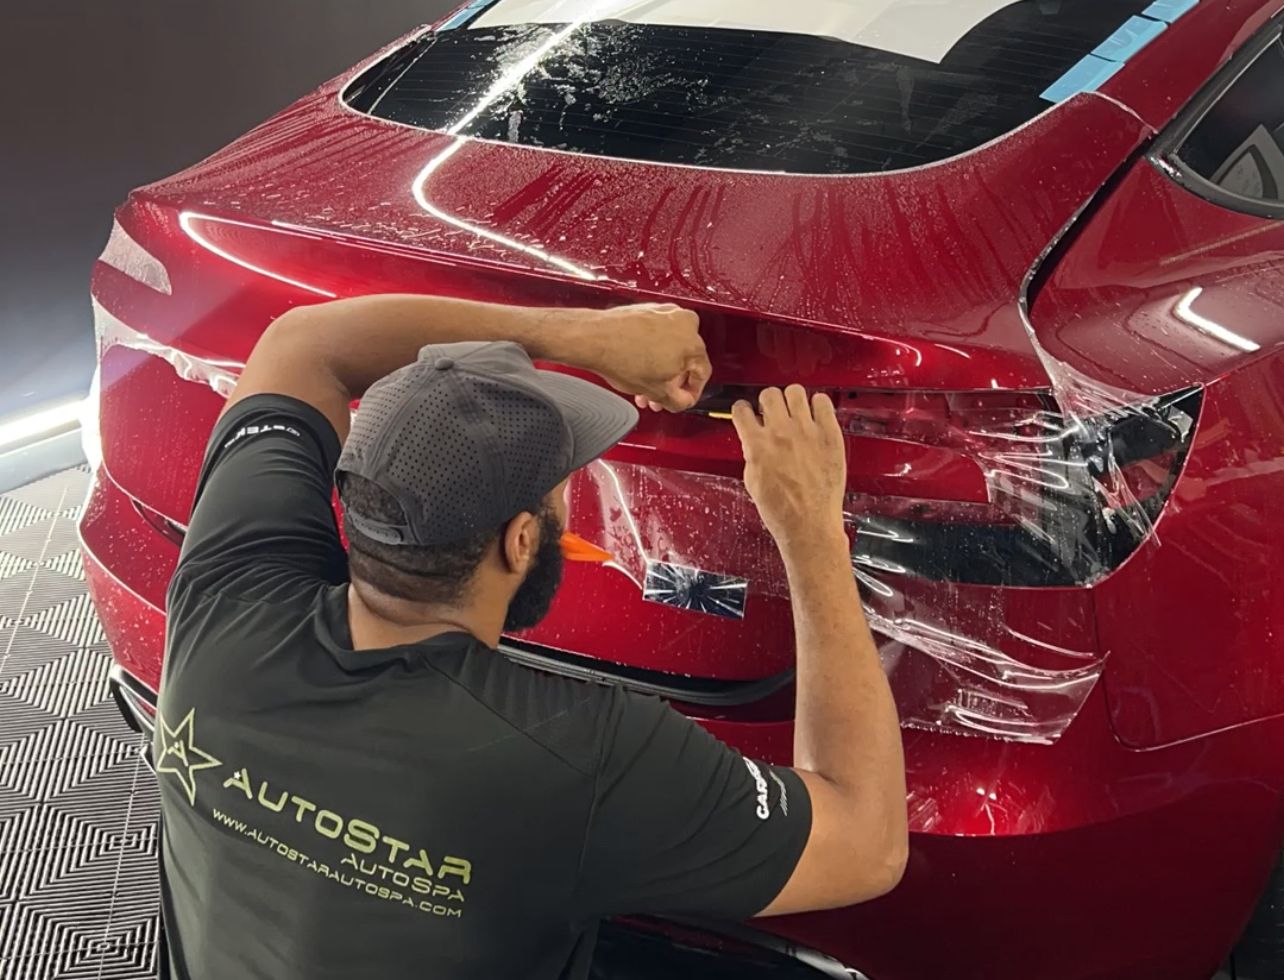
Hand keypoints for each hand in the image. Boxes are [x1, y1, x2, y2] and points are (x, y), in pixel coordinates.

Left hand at [586, 303, 710, 411]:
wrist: (595, 338)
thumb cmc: (621, 357)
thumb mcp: (657, 392)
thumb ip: (679, 402)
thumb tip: (682, 401)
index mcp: (693, 343)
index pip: (702, 374)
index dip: (690, 393)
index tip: (681, 400)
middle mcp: (684, 323)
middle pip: (685, 361)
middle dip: (671, 383)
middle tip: (659, 397)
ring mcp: (666, 313)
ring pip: (671, 349)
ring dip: (660, 370)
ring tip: (644, 386)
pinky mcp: (649, 310)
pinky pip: (658, 336)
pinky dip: (651, 352)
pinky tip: (638, 366)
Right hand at [731, 386, 846, 548]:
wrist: (809, 525)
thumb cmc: (782, 511)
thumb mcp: (752, 481)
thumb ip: (752, 454)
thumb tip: (754, 441)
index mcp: (757, 444)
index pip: (741, 409)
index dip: (742, 410)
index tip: (747, 412)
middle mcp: (781, 432)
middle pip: (769, 394)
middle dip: (768, 402)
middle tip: (773, 412)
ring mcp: (807, 431)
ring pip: (795, 391)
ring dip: (792, 400)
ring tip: (795, 411)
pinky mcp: (830, 435)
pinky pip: (823, 402)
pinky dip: (818, 405)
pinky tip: (815, 415)